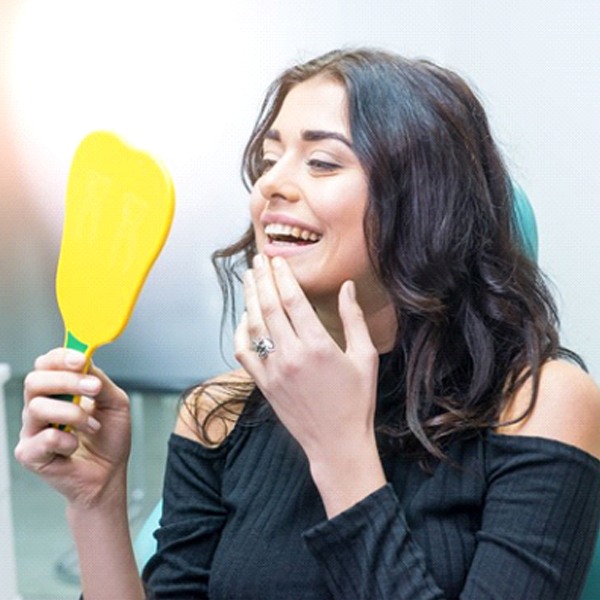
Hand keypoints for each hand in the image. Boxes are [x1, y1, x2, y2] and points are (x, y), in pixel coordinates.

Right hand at [14, 348, 130, 508]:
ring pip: (37, 407)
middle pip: (35, 381)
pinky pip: (43, 438)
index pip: (46, 364)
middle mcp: (40, 406)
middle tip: (94, 388)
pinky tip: (76, 446)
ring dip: (73, 414)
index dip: (61, 357)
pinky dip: (67, 441)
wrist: (109, 474)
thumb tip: (87, 361)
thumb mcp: (115, 403)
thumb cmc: (109, 439)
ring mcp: (32, 430)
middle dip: (67, 380)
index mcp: (58, 391)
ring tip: (93, 425)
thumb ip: (100, 380)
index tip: (82, 359)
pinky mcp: (29, 453)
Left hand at [234, 254, 380, 470]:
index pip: (293, 300)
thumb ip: (353, 319)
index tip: (277, 260)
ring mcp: (274, 371)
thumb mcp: (365, 357)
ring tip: (249, 278)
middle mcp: (291, 355)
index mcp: (318, 345)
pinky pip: (244, 353)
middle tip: (258, 260)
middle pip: (269, 307)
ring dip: (250, 299)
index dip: (283, 276)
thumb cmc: (357, 401)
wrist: (337, 443)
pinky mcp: (264, 385)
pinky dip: (241, 333)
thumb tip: (347, 287)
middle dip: (262, 279)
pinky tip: (244, 318)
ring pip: (254, 326)